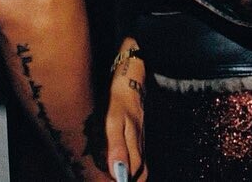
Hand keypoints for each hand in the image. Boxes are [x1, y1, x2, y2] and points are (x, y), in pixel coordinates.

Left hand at [106, 43, 146, 180]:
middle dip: (129, 179)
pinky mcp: (138, 134)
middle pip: (140, 171)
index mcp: (133, 143)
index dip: (124, 181)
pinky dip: (130, 163)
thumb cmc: (117, 100)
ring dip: (131, 173)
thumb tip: (117, 171)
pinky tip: (120, 162)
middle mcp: (139, 143)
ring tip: (116, 174)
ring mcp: (140, 138)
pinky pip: (137, 154)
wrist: (129, 80)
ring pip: (140, 163)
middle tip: (114, 179)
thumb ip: (116, 147)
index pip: (132, 173)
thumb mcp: (112, 121)